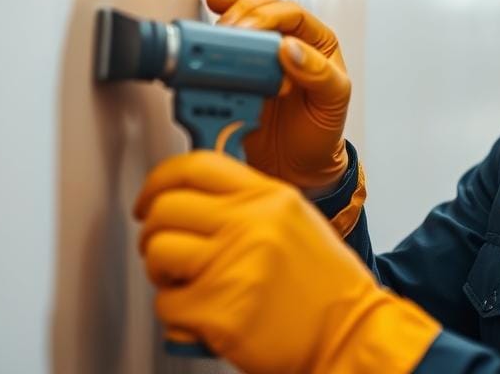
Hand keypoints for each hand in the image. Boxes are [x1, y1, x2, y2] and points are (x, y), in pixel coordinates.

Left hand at [134, 152, 440, 373]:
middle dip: (155, 231)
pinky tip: (203, 314)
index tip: (149, 198)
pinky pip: (166, 305)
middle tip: (166, 249)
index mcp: (271, 197)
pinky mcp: (218, 311)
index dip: (159, 180)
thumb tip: (195, 199)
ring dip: (162, 272)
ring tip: (188, 282)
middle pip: (166, 208)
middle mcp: (252, 224)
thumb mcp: (296, 221)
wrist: (350, 332)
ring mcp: (233, 266)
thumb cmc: (325, 285)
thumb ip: (250, 204)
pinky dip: (177, 314)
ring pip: (158, 252)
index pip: (197, 166)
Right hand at [206, 0, 349, 191]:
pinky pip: (227, 40)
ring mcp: (261, 53)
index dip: (269, 16)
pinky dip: (215, 27)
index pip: (293, 13)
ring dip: (227, 14)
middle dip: (243, 14)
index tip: (251, 32)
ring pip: (243, 15)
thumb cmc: (319, 133)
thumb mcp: (332, 103)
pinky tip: (209, 21)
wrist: (293, 166)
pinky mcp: (238, 68)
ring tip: (217, 30)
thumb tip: (291, 48)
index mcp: (317, 43)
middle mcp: (289, 41)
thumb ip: (319, 74)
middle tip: (229, 32)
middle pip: (264, 7)